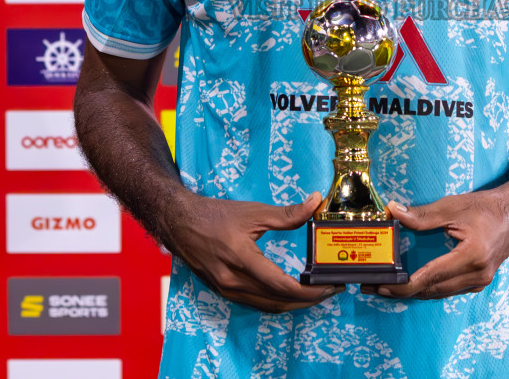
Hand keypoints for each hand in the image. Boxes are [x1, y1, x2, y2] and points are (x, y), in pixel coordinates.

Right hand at [163, 190, 339, 312]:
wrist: (179, 223)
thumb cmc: (214, 215)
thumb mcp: (253, 212)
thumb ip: (287, 214)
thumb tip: (315, 203)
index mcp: (241, 259)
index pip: (281, 285)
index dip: (309, 290)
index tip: (328, 286)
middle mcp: (232, 281)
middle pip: (278, 301)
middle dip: (308, 300)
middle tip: (329, 291)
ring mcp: (226, 289)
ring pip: (267, 306)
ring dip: (293, 305)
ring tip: (315, 295)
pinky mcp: (223, 291)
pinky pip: (255, 303)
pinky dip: (276, 302)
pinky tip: (289, 295)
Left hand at [365, 190, 508, 299]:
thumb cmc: (486, 208)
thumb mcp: (453, 207)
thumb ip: (422, 215)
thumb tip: (393, 211)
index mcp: (471, 256)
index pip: (430, 277)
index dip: (403, 284)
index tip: (382, 284)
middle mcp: (477, 274)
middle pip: (432, 290)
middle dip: (402, 291)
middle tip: (375, 287)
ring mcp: (480, 281)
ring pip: (440, 293)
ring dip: (414, 292)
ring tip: (389, 287)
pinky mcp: (479, 282)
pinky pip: (449, 290)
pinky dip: (430, 288)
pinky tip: (414, 283)